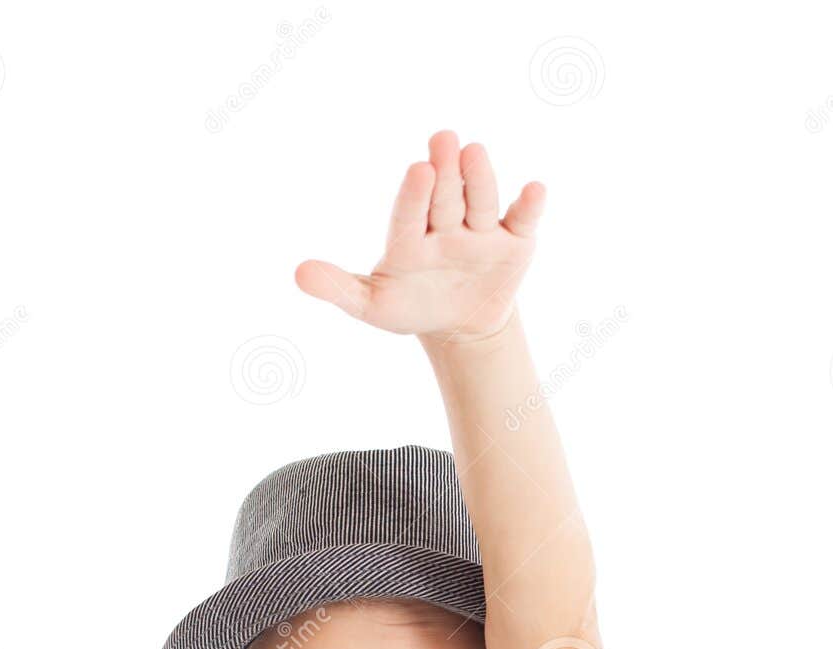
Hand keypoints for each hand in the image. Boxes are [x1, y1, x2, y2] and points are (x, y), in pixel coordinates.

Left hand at [294, 128, 545, 342]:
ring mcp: (480, 230)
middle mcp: (445, 224)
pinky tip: (534, 190)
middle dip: (446, 172)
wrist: (459, 324)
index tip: (418, 171)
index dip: (413, 196)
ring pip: (480, 202)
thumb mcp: (373, 305)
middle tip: (443, 140)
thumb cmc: (411, 307)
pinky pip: (522, 221)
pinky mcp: (514, 240)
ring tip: (474, 153)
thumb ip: (339, 288)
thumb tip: (297, 274)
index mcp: (409, 236)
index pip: (409, 214)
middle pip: (446, 199)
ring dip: (480, 179)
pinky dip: (529, 206)